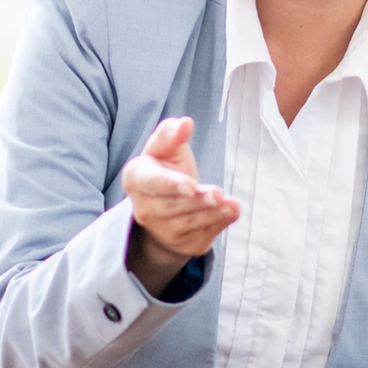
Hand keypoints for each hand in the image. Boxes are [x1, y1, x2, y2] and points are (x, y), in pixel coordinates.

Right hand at [121, 117, 238, 295]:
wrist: (166, 207)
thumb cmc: (166, 169)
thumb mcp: (165, 148)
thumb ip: (171, 134)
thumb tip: (184, 123)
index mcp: (136, 179)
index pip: (153, 183)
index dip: (172, 185)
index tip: (191, 186)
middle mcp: (144, 209)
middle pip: (173, 206)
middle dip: (198, 201)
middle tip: (217, 193)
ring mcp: (161, 231)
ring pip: (189, 223)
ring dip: (212, 214)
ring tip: (230, 203)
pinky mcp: (182, 244)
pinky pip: (202, 236)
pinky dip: (219, 224)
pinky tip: (231, 211)